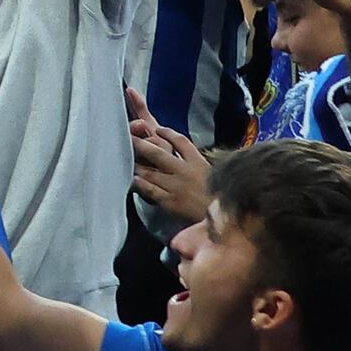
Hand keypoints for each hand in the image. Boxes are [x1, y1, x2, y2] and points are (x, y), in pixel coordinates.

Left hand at [127, 101, 213, 223]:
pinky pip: (149, 189)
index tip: (158, 129)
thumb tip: (184, 156)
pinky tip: (133, 179)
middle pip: (157, 153)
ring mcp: (176, 186)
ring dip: (135, 165)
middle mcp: (185, 171)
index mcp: (198, 163)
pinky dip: (139, 183)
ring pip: (148, 171)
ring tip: (124, 159)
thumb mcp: (213, 176)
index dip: (167, 133)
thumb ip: (198, 165)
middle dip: (139, 144)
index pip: (181, 141)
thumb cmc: (220, 200)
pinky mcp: (170, 201)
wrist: (226, 221)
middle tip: (128, 138)